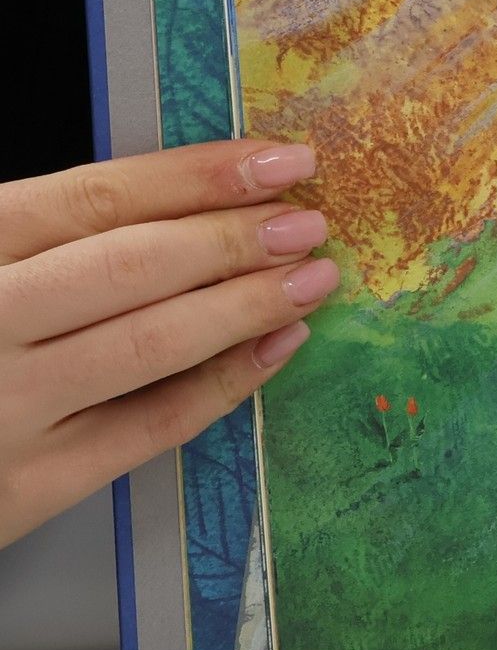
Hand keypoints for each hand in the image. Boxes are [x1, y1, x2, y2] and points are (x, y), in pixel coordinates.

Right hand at [0, 139, 336, 548]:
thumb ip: (37, 236)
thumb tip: (176, 197)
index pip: (94, 199)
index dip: (196, 177)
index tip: (278, 160)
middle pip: (131, 266)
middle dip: (234, 238)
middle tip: (309, 220)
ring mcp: (3, 409)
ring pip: (150, 344)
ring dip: (246, 305)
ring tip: (312, 276)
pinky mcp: (26, 488)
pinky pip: (148, 428)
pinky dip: (225, 385)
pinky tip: (276, 348)